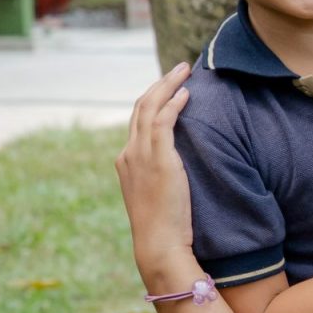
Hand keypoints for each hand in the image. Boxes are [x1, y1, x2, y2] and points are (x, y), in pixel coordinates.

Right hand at [116, 64, 196, 280]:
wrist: (158, 243)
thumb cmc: (164, 225)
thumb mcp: (158, 194)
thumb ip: (161, 175)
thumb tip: (177, 167)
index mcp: (126, 160)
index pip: (137, 120)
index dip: (153, 99)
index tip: (170, 88)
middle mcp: (129, 153)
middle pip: (141, 107)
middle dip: (159, 84)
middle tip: (179, 69)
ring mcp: (141, 155)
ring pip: (150, 107)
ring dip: (167, 85)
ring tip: (185, 71)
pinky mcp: (158, 160)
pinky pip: (163, 121)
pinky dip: (173, 104)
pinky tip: (186, 94)